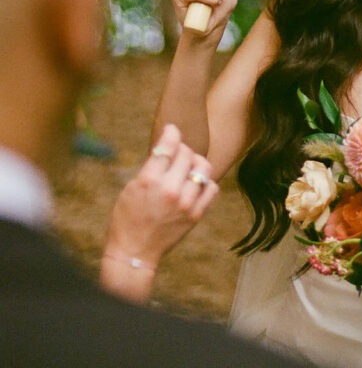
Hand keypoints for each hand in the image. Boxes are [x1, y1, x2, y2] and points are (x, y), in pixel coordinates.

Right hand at [102, 123, 218, 294]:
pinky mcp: (196, 214)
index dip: (172, 132)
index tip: (172, 130)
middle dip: (181, 150)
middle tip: (176, 155)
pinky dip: (206, 182)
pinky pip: (212, 188)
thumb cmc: (128, 217)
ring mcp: (186, 203)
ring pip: (203, 168)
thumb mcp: (132, 187)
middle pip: (187, 153)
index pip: (169, 145)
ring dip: (196, 163)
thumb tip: (168, 144)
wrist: (134, 252)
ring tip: (188, 168)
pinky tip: (195, 184)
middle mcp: (170, 189)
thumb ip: (151, 166)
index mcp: (150, 180)